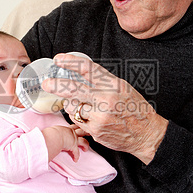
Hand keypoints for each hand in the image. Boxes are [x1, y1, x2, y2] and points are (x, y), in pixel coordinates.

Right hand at [42, 124, 88, 161]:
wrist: (53, 136)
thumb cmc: (51, 133)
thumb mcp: (53, 130)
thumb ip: (53, 131)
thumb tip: (47, 132)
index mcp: (67, 129)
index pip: (74, 126)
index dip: (78, 127)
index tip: (81, 127)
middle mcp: (72, 133)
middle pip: (82, 131)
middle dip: (86, 131)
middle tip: (90, 132)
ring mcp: (74, 139)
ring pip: (84, 141)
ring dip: (86, 145)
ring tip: (86, 148)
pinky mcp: (74, 146)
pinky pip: (76, 152)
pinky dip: (76, 156)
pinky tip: (75, 159)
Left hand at [43, 54, 168, 164]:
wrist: (147, 134)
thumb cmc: (135, 109)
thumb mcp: (122, 88)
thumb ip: (103, 82)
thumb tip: (79, 75)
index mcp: (114, 84)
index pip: (88, 69)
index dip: (70, 62)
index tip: (59, 59)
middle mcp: (106, 98)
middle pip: (74, 88)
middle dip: (56, 85)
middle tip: (46, 83)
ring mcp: (100, 115)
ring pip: (74, 106)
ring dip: (73, 106)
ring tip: (84, 107)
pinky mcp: (96, 130)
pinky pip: (78, 121)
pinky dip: (80, 119)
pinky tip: (89, 118)